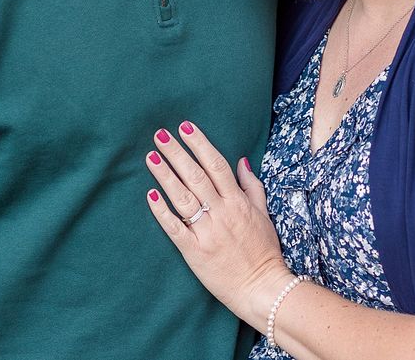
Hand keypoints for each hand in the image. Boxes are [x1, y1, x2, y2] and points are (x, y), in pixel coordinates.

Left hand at [145, 121, 293, 327]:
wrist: (261, 287)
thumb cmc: (264, 251)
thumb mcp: (263, 214)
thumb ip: (251, 186)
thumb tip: (241, 161)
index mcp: (238, 202)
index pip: (216, 165)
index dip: (200, 144)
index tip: (185, 127)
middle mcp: (222, 213)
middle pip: (196, 176)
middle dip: (177, 153)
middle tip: (160, 134)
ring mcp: (207, 232)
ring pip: (183, 198)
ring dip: (165, 176)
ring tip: (151, 157)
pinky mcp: (194, 251)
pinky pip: (175, 228)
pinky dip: (162, 212)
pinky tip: (150, 196)